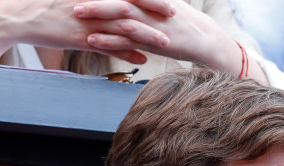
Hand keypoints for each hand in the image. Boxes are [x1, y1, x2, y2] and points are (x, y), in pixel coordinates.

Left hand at [74, 0, 234, 68]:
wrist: (206, 40)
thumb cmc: (182, 22)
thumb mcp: (164, 3)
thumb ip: (146, 0)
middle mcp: (150, 8)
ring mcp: (151, 25)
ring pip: (121, 18)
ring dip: (98, 15)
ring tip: (77, 13)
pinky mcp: (153, 43)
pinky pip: (127, 41)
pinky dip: (109, 40)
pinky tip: (93, 40)